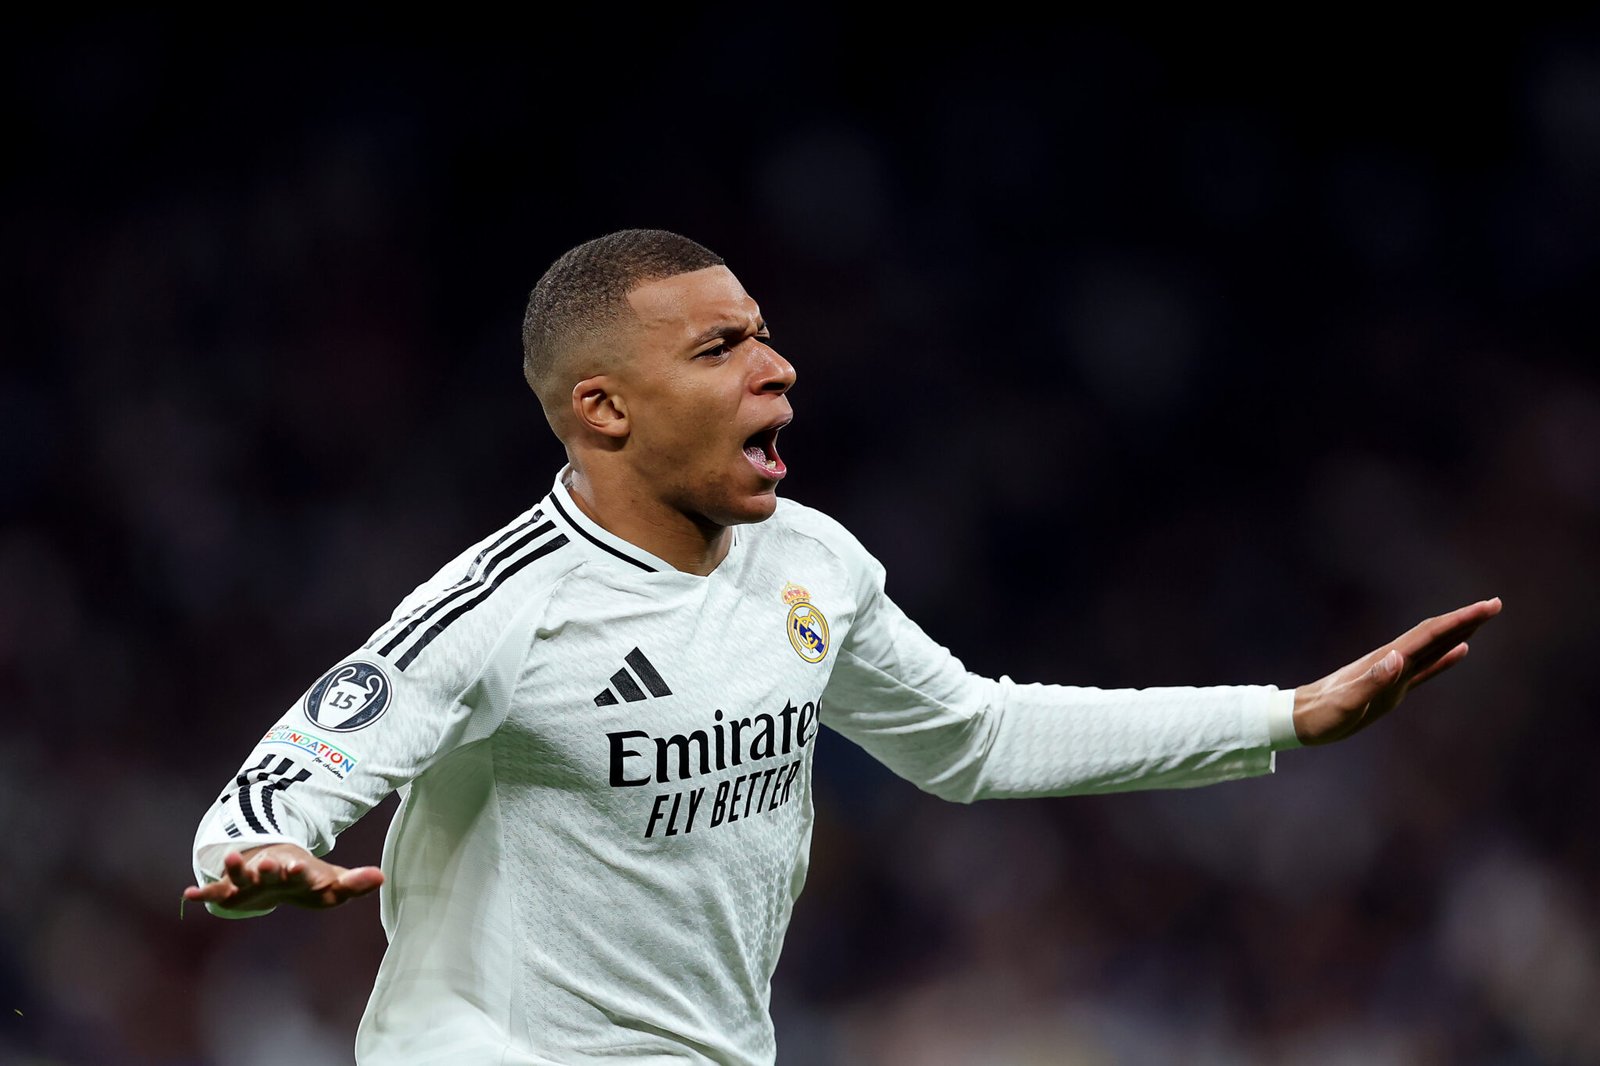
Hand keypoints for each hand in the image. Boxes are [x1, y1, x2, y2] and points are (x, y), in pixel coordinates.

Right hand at [182, 843, 383, 912]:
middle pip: (268, 870)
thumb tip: (382, 876)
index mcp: (296, 870)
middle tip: (267, 862)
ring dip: (236, 869)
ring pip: (241, 875)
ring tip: (229, 860)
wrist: (278, 870)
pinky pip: (215, 891)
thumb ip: (355, 883)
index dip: (298, 870)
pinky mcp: (232, 890)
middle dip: (268, 867)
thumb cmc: (308, 881)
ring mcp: (250, 880)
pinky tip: (188, 894)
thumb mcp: (332, 886)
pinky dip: (202, 893)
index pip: (299, 871)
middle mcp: (271, 872)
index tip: (297, 867)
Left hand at [1293, 597, 1502, 745]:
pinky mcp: (1392, 687)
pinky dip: (1445, 659)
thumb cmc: (1322, 714)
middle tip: (1495, 604)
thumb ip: (1371, 682)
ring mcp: (1393, 673)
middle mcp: (1392, 661)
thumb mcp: (1346, 704)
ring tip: (1482, 620)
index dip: (1458, 620)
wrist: (1300, 717)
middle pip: (1434, 634)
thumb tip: (1399, 658)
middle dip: (1465, 619)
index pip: (1428, 635)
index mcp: (1386, 661)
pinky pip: (1425, 669)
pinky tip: (1460, 651)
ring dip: (1458, 632)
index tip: (1485, 607)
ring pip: (1433, 647)